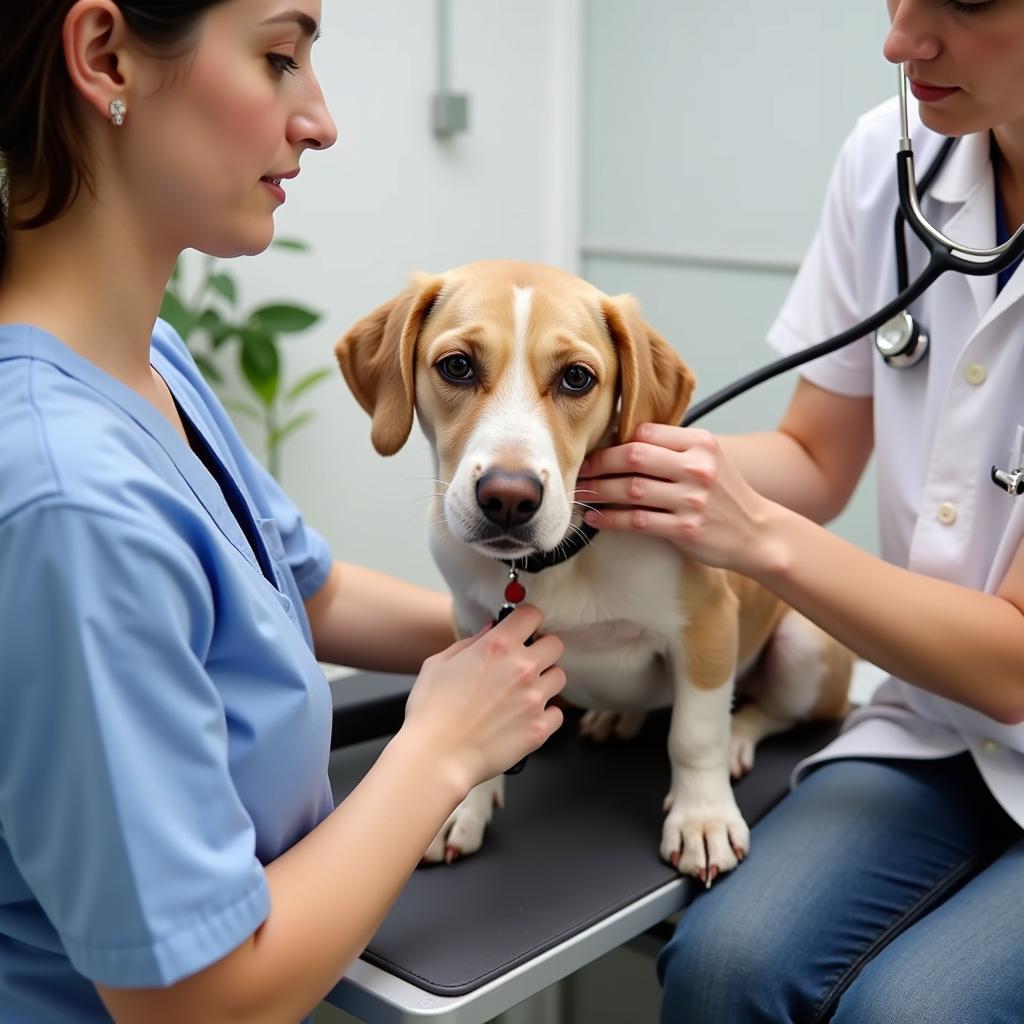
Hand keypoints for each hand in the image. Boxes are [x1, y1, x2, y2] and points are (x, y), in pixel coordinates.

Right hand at [402, 605, 565, 794]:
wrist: (437, 758)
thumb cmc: (431, 712)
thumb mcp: (438, 664)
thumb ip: (469, 643)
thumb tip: (490, 631)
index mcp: (498, 646)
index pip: (532, 614)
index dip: (527, 620)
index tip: (522, 629)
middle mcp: (522, 668)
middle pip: (555, 645)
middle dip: (541, 650)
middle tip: (525, 663)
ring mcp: (535, 699)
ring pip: (559, 677)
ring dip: (545, 682)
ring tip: (523, 693)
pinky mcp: (540, 728)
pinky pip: (557, 713)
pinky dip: (544, 715)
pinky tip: (524, 718)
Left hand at [577, 423, 772, 571]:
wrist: (757, 533)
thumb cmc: (724, 495)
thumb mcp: (708, 459)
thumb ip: (672, 448)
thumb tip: (621, 443)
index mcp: (700, 443)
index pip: (645, 432)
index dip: (613, 442)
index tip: (594, 451)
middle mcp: (697, 467)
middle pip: (633, 456)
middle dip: (599, 463)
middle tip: (579, 471)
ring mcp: (692, 499)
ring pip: (630, 489)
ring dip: (599, 491)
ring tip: (581, 494)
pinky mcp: (686, 528)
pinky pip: (637, 521)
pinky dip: (611, 519)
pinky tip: (596, 519)